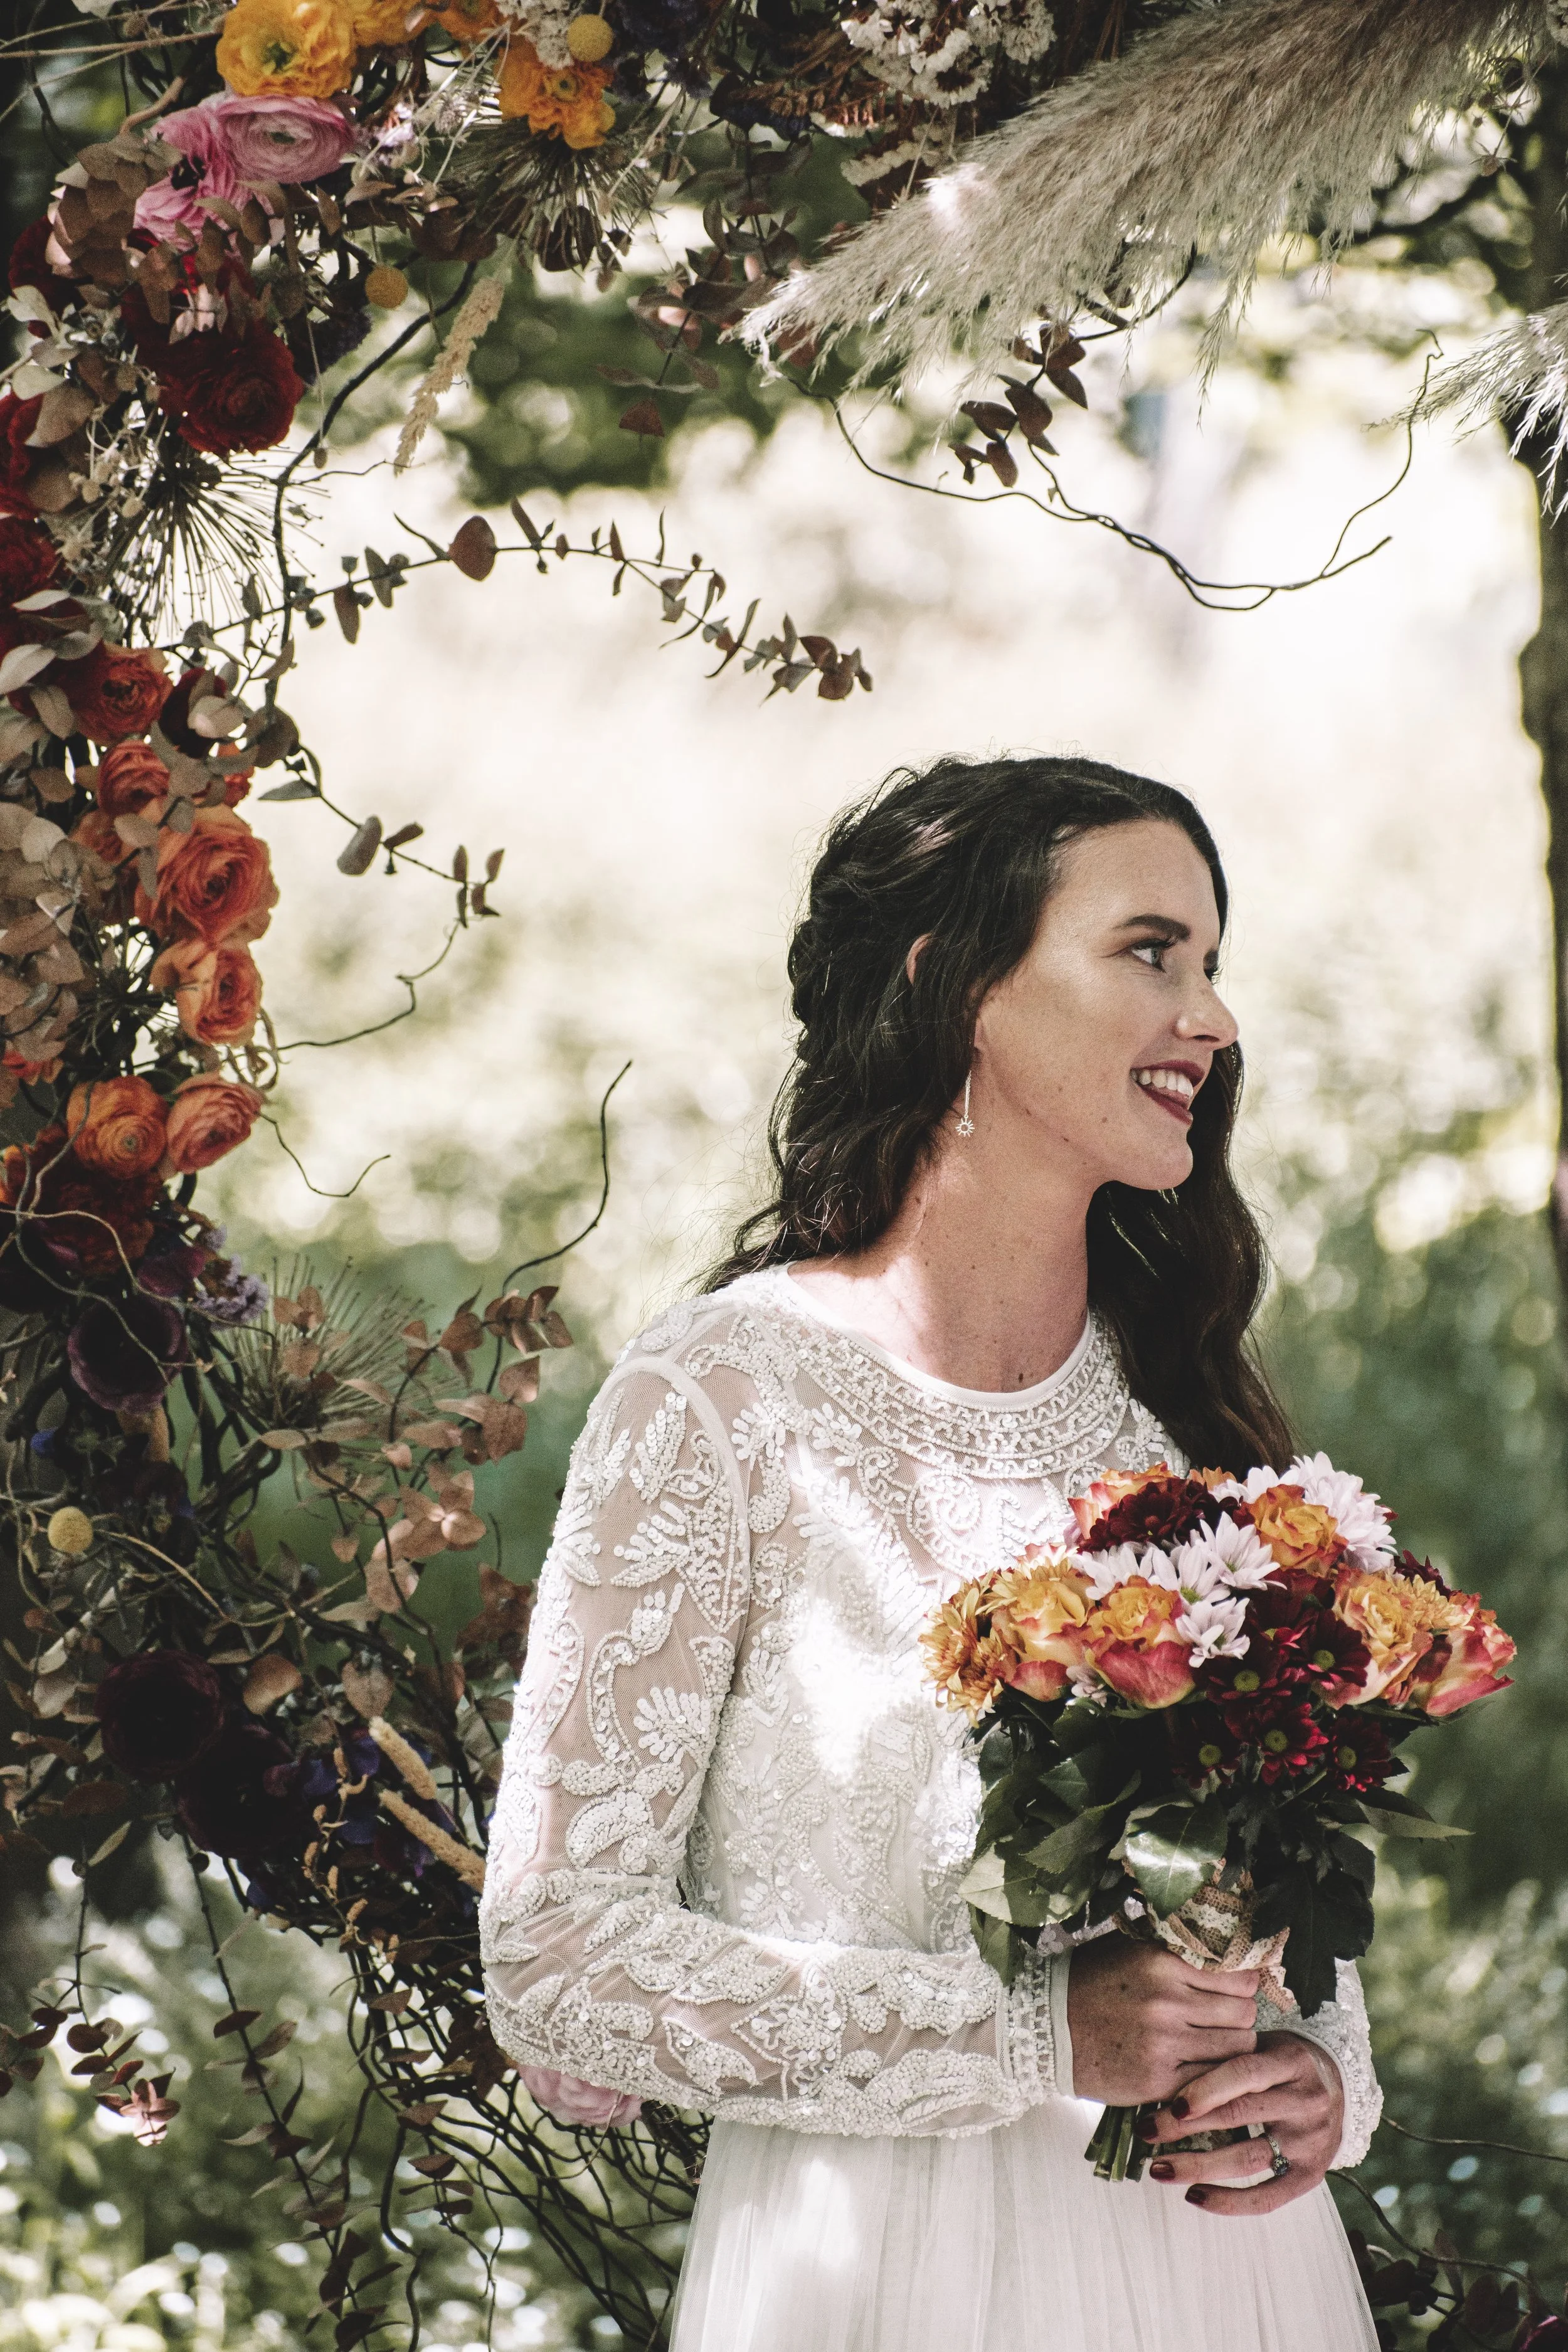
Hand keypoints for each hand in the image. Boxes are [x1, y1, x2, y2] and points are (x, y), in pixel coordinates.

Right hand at [1066, 1940, 1259, 2105]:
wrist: (1044, 2028)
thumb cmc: (1088, 1981)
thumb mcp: (1129, 1950)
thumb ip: (1174, 1951)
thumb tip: (1221, 1952)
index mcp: (1162, 1963)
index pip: (1238, 1977)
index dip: (1243, 1985)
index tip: (1235, 1990)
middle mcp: (1167, 2002)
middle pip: (1244, 2014)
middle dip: (1241, 2017)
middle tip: (1226, 2020)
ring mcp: (1163, 2044)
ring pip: (1236, 2049)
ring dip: (1232, 2049)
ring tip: (1214, 2045)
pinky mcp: (1158, 2081)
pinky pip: (1211, 2080)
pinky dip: (1213, 2077)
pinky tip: (1201, 2068)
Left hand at [1145, 2032, 1343, 2215]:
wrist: (1340, 2083)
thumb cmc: (1282, 2060)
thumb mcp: (1263, 2044)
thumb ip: (1227, 2055)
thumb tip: (1164, 2067)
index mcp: (1291, 2061)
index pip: (1243, 2073)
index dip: (1204, 2089)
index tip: (1168, 2104)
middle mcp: (1305, 2101)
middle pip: (1238, 2116)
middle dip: (1185, 2127)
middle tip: (1146, 2131)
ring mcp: (1311, 2141)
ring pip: (1247, 2158)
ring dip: (1197, 2166)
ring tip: (1158, 2168)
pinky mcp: (1311, 2175)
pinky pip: (1267, 2197)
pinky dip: (1228, 2201)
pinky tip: (1194, 2197)